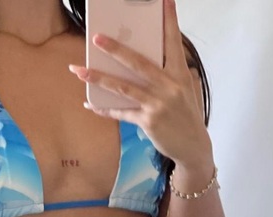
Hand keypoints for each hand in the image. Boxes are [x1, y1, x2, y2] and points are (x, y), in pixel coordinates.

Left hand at [68, 0, 211, 167]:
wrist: (193, 146)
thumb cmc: (186, 115)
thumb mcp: (184, 91)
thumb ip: (169, 76)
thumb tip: (145, 63)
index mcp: (180, 74)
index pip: (173, 42)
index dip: (168, 21)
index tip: (164, 0)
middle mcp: (169, 86)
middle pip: (138, 63)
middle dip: (115, 49)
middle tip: (96, 38)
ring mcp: (158, 104)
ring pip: (123, 87)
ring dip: (99, 78)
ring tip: (79, 70)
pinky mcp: (148, 121)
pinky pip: (121, 112)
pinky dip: (104, 109)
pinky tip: (89, 103)